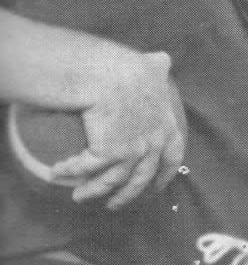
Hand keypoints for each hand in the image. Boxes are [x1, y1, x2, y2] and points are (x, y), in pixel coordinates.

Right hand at [50, 50, 186, 209]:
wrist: (109, 73)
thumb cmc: (129, 66)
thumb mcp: (152, 67)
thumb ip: (157, 69)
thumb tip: (162, 59)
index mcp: (166, 125)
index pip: (172, 156)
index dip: (165, 173)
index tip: (157, 186)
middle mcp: (153, 143)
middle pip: (140, 178)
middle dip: (126, 195)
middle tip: (113, 204)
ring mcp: (132, 151)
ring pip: (111, 181)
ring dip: (93, 191)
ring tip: (79, 196)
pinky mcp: (108, 154)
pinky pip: (85, 169)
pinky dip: (70, 171)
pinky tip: (58, 172)